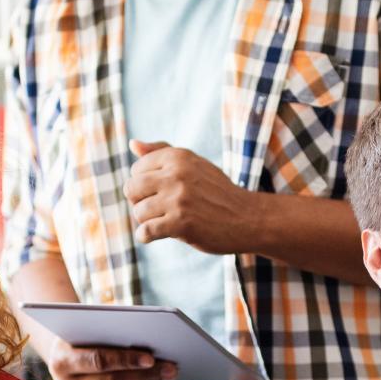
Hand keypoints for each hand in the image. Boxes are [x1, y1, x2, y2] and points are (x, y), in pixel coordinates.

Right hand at [42, 338, 177, 379]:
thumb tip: (149, 340)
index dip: (126, 360)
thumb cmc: (82, 334)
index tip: (151, 358)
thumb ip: (110, 332)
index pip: (99, 361)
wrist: (62, 354)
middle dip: (144, 375)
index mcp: (61, 360)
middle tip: (170, 367)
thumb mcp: (88, 328)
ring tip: (166, 374)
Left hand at [125, 139, 259, 253]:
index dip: (143, 184)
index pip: (136, 169)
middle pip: (131, 189)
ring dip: (147, 221)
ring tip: (163, 222)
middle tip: (156, 209)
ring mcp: (179, 200)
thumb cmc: (217, 192)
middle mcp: (177, 174)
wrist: (248, 218)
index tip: (159, 193)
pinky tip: (158, 234)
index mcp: (178, 157)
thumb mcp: (193, 164)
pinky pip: (145, 231)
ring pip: (138, 212)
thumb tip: (132, 143)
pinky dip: (146, 236)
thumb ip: (162, 152)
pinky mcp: (181, 224)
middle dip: (139, 202)